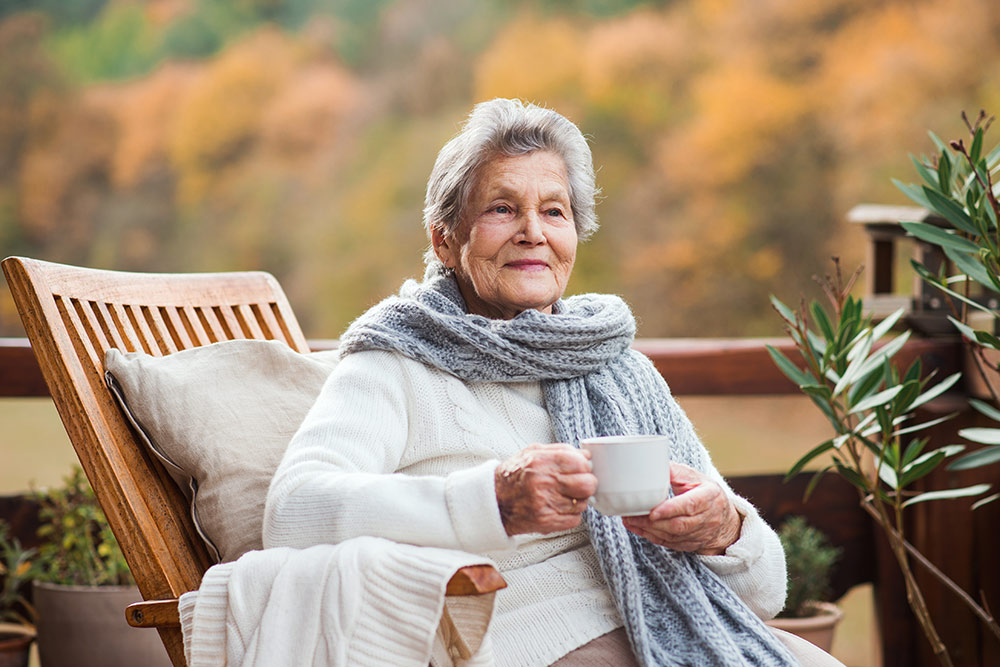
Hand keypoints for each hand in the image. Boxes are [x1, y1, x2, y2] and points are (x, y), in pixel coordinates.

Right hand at [495, 443, 596, 535]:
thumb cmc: (515, 475)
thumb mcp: (533, 452)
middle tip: (578, 484)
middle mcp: (543, 482)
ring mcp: (545, 503)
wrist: (494, 500)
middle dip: (587, 484)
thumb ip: (561, 450)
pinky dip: (570, 514)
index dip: (585, 466)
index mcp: (541, 462)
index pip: (581, 463)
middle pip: (587, 484)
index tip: (581, 469)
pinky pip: (575, 519)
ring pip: (582, 503)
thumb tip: (586, 456)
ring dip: (577, 500)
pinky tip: (558, 508)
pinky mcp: (546, 521)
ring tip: (563, 496)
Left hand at [622, 462, 741, 554]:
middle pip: (679, 524)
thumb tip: (652, 464)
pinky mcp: (689, 544)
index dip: (671, 509)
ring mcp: (699, 533)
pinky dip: (651, 537)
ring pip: (673, 536)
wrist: (723, 518)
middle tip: (632, 515)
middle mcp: (707, 518)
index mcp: (709, 496)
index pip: (690, 505)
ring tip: (630, 520)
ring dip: (649, 530)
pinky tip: (637, 528)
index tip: (653, 511)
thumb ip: (674, 471)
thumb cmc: (704, 492)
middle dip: (653, 522)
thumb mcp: (695, 477)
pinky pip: (669, 543)